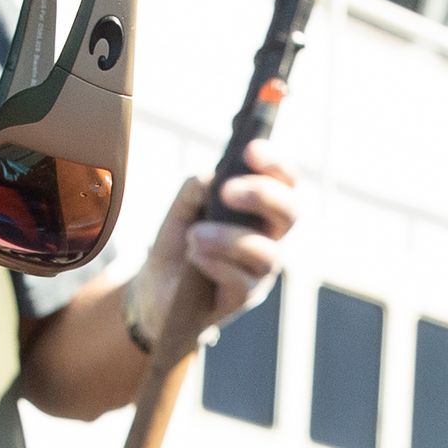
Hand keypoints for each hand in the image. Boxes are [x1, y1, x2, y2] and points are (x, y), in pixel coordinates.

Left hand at [130, 141, 295, 338]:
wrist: (156, 290)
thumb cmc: (177, 244)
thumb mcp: (180, 210)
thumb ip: (195, 190)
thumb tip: (211, 180)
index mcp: (259, 209)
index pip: (283, 181)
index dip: (275, 163)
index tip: (251, 151)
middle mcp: (268, 237)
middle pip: (290, 213)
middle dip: (263, 195)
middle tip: (227, 191)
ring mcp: (260, 269)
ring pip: (266, 252)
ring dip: (230, 238)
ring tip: (194, 235)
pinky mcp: (244, 297)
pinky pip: (243, 280)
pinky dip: (217, 264)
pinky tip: (194, 256)